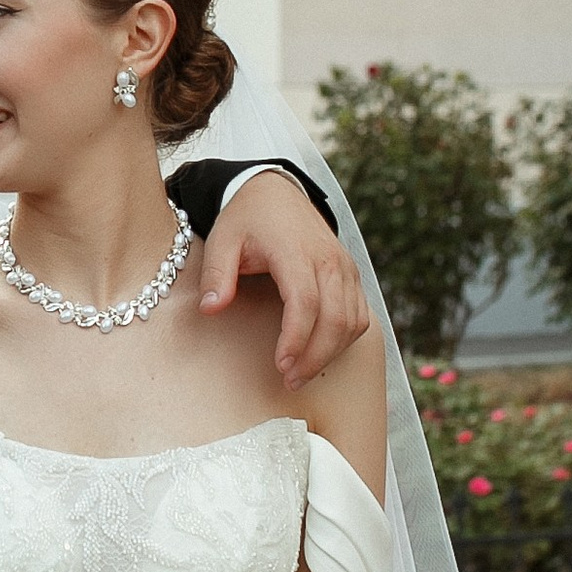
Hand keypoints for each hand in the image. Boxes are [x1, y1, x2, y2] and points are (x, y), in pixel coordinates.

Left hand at [201, 173, 370, 386]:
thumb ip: (216, 275)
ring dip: (330, 353)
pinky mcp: (351, 275)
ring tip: (301, 374)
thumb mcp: (221, 240)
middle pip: (335, 318)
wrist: (276, 191)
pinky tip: (320, 354)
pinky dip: (344, 339)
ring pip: (352, 321)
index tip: (281, 364)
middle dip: (314, 356)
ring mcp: (344, 267)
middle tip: (289, 381)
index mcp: (296, 251)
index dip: (296, 338)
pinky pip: (360, 315)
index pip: (305, 301)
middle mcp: (329, 260)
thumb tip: (211, 309)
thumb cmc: (246, 219)